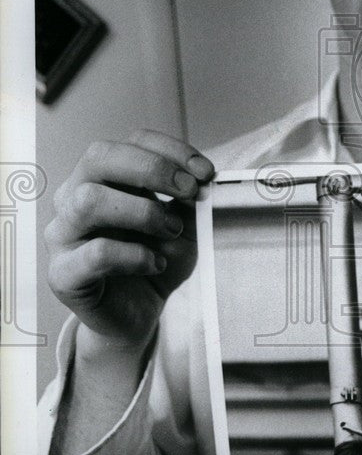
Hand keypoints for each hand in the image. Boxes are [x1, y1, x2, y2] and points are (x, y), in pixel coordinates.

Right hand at [45, 130, 214, 356]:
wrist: (138, 314)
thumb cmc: (155, 261)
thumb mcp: (184, 225)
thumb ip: (188, 200)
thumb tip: (201, 178)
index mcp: (104, 177)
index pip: (132, 141)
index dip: (172, 150)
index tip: (206, 172)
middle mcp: (74, 197)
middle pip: (99, 156)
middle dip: (153, 169)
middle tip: (190, 192)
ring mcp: (62, 234)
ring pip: (89, 200)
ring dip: (143, 212)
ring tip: (171, 231)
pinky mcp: (62, 272)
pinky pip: (95, 253)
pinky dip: (135, 255)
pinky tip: (155, 263)